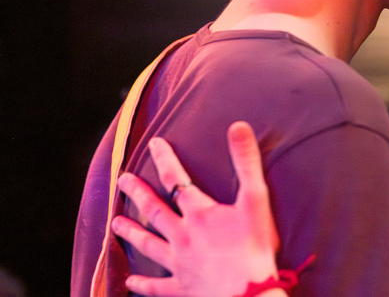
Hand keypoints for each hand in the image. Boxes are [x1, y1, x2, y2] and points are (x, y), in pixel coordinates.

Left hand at [111, 121, 281, 296]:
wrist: (248, 293)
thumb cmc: (253, 248)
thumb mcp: (256, 199)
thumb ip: (246, 162)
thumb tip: (237, 126)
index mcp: (199, 214)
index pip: (177, 181)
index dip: (165, 160)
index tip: (154, 144)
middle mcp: (183, 236)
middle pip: (155, 211)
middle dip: (138, 193)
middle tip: (122, 180)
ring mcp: (180, 263)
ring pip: (149, 245)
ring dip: (132, 232)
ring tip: (115, 223)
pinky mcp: (183, 288)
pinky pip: (158, 286)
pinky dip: (143, 284)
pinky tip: (130, 282)